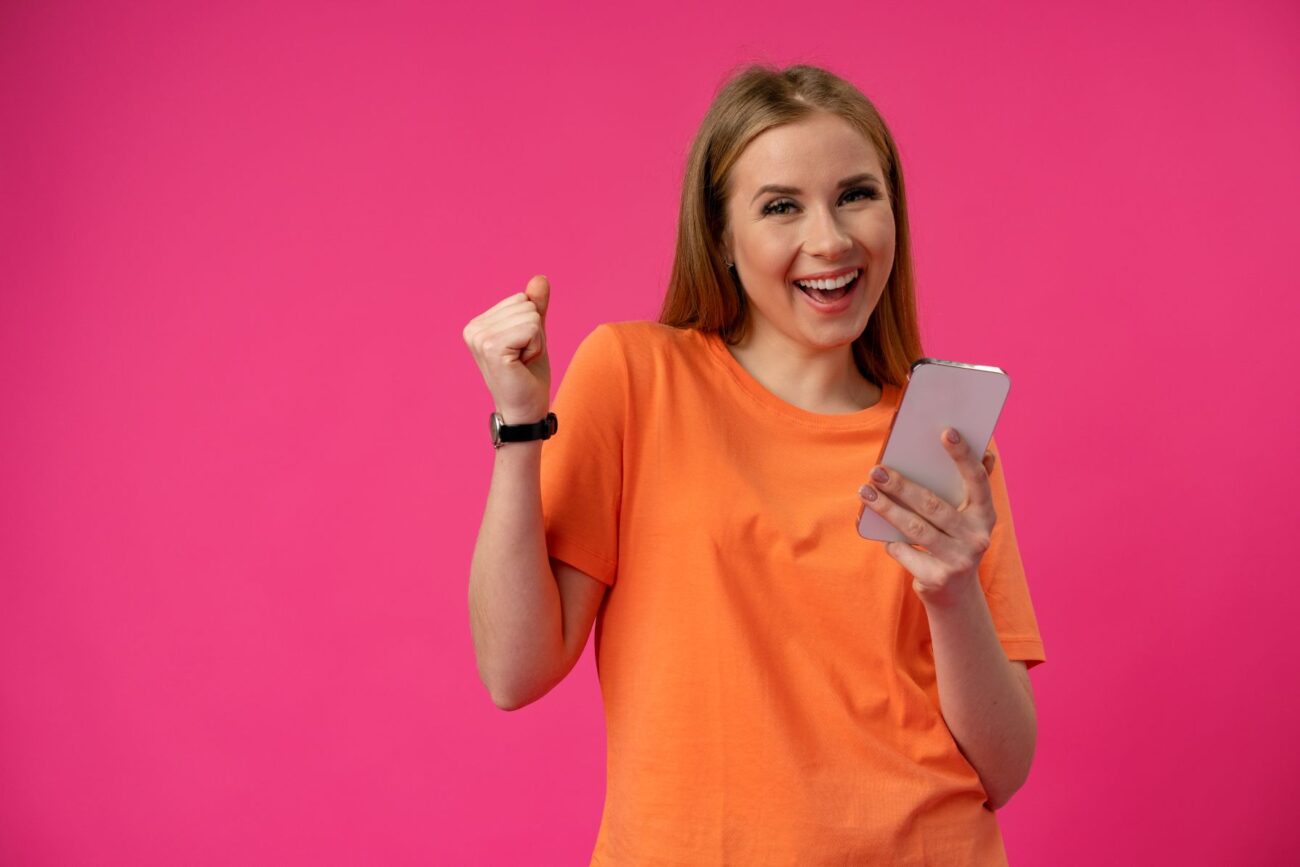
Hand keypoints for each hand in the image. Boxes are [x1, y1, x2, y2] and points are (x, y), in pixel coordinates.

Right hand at [462, 275, 551, 423]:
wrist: (525, 410)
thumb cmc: (528, 375)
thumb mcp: (535, 334)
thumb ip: (536, 307)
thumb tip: (540, 278)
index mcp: (479, 324)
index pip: (521, 299)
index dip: (532, 326)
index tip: (521, 350)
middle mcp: (474, 328)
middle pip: (526, 305)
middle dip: (535, 333)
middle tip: (523, 358)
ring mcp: (480, 337)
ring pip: (531, 316)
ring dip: (536, 341)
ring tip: (522, 362)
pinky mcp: (491, 347)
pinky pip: (532, 328)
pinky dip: (536, 347)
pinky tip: (522, 364)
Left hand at [857, 428, 998, 605]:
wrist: (955, 594)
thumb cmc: (955, 541)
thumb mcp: (969, 517)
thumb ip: (973, 486)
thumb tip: (987, 451)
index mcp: (985, 515)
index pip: (977, 480)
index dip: (963, 456)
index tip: (946, 432)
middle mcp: (977, 537)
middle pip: (933, 505)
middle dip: (901, 485)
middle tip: (876, 470)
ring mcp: (959, 559)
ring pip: (915, 528)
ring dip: (886, 508)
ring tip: (865, 492)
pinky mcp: (937, 578)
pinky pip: (904, 552)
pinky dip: (889, 541)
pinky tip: (876, 530)